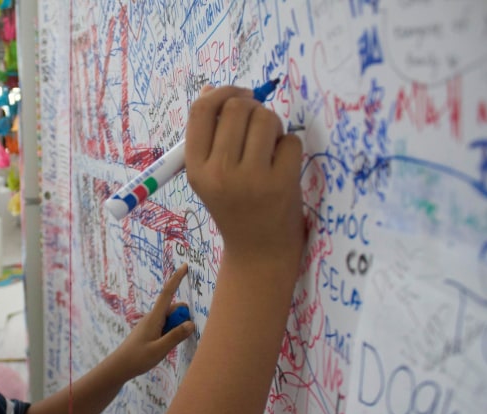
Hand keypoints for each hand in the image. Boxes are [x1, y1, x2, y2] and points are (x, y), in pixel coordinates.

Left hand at [111, 264, 193, 378]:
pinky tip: (165, 347)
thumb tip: (191, 323)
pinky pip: (166, 327)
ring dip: (177, 328)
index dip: (177, 279)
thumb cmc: (137, 358)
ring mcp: (151, 324)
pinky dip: (171, 333)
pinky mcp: (150, 332)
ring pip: (171, 319)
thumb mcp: (159, 349)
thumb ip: (176, 336)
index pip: (168, 293)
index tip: (185, 266)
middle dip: (183, 317)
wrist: (119, 367)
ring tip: (168, 347)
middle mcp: (153, 317)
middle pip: (174, 309)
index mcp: (154, 317)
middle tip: (180, 337)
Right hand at [185, 85, 303, 269]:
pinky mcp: (281, 184)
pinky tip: (282, 166)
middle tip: (258, 125)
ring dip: (272, 125)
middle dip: (253, 108)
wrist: (258, 251)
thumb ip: (209, 134)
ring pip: (266, 119)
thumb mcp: (209, 175)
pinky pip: (290, 141)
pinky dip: (289, 147)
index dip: (221, 92)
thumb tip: (212, 89)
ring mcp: (251, 179)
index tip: (238, 94)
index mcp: (196, 169)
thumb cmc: (233, 205)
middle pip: (237, 108)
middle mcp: (219, 173)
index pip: (201, 111)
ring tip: (269, 146)